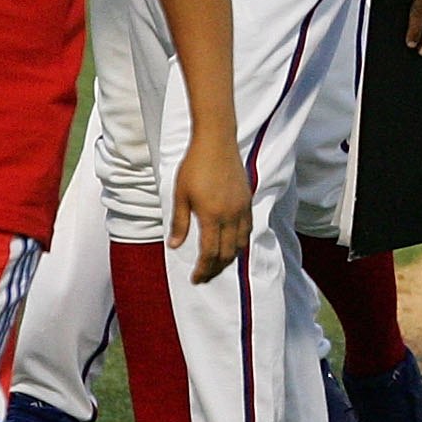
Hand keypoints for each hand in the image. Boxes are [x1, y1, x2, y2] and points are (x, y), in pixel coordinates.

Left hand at [168, 134, 252, 282]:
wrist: (216, 142)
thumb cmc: (194, 166)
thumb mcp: (180, 195)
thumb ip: (179, 223)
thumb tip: (174, 245)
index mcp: (212, 215)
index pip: (209, 253)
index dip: (203, 269)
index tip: (196, 279)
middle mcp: (230, 215)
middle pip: (226, 253)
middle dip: (215, 269)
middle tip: (205, 276)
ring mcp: (241, 208)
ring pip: (240, 244)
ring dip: (229, 258)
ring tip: (218, 264)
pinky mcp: (247, 201)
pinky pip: (247, 229)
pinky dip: (240, 243)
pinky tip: (232, 245)